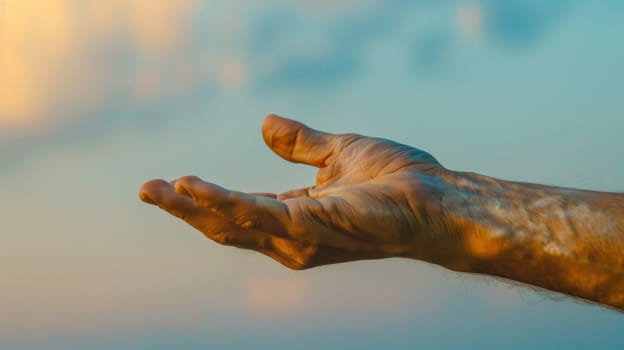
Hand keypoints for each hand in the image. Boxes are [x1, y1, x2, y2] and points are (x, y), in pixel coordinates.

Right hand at [139, 115, 465, 269]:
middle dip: (184, 210)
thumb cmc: (396, 180)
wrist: (436, 198)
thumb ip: (300, 144)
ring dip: (190, 209)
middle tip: (147, 189)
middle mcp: (291, 235)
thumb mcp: (338, 152)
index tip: (172, 182)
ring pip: (230, 225)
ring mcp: (299, 237)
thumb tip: (264, 124)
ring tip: (156, 189)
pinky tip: (191, 188)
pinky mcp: (310, 229)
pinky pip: (255, 216)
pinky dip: (220, 203)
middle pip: (224, 225)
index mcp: (295, 216)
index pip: (238, 210)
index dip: (203, 200)